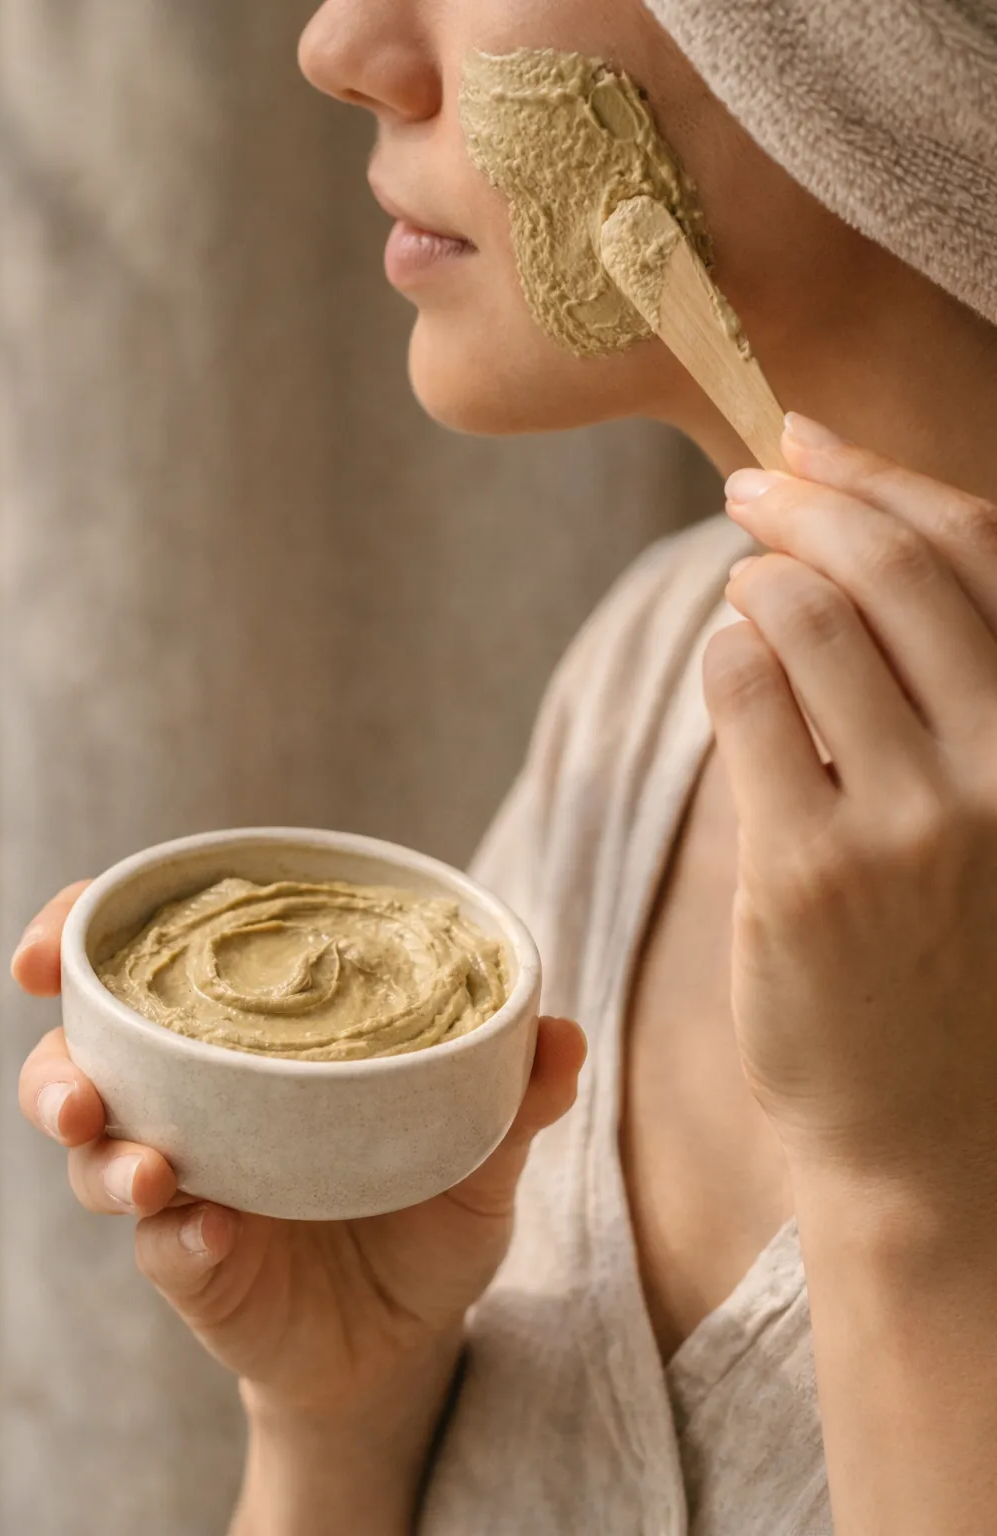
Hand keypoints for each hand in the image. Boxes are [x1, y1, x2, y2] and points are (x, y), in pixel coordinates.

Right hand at [14, 884, 586, 1420]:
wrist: (413, 1331)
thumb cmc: (428, 1205)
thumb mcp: (479, 1146)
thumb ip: (512, 1092)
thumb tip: (563, 1034)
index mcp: (245, 1041)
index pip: (140, 968)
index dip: (77, 937)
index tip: (51, 942)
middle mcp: (195, 1102)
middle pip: (81, 1060)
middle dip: (58, 1067)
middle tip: (82, 1089)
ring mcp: (187, 1184)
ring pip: (98, 1158)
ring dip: (106, 1157)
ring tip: (148, 1171)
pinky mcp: (194, 1264)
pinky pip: (164, 1247)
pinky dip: (179, 1237)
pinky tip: (210, 1232)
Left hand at [703, 414, 996, 1200]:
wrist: (934, 1138)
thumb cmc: (960, 965)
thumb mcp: (995, 816)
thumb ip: (949, 695)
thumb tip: (839, 545)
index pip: (984, 553)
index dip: (886, 478)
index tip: (812, 439)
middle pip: (894, 567)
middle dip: (809, 498)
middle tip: (749, 485)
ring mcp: (908, 823)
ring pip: (809, 618)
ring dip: (758, 575)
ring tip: (743, 584)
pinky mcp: (807, 874)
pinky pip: (744, 699)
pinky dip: (724, 654)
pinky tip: (728, 663)